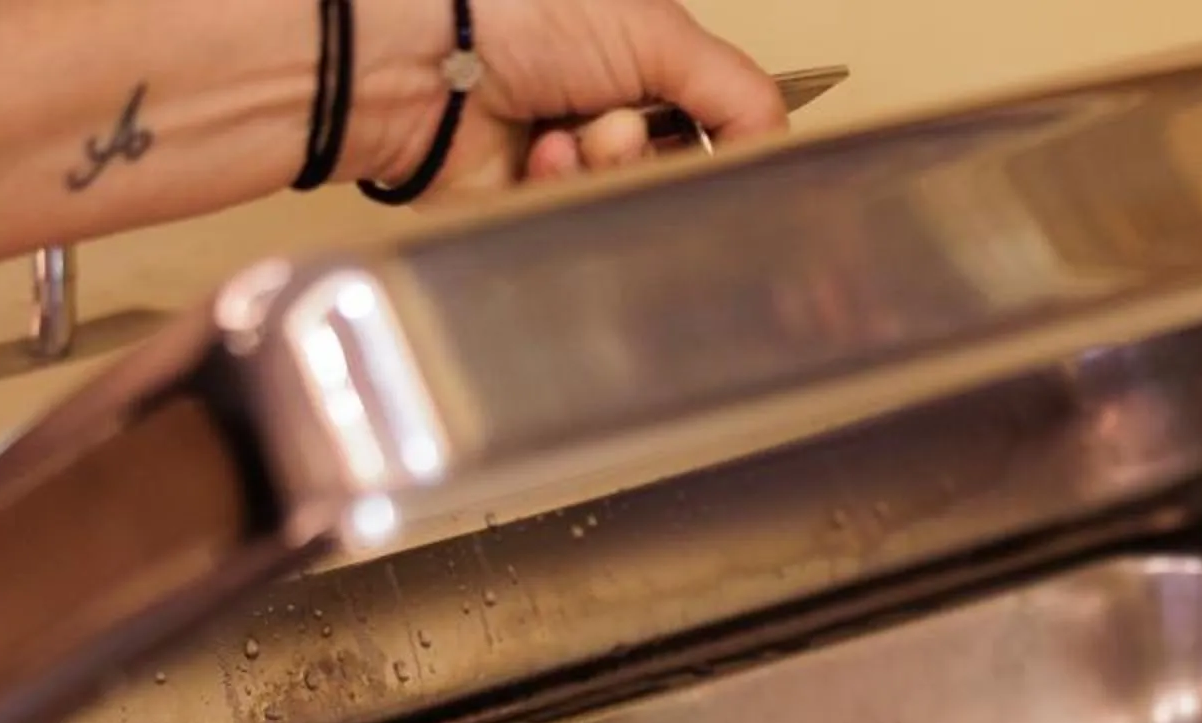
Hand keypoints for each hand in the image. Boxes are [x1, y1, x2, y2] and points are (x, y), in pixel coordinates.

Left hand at [358, 0, 785, 195]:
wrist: (422, 58)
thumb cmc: (519, 11)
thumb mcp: (658, 31)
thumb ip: (739, 91)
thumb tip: (780, 142)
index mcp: (643, 58)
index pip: (718, 120)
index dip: (730, 144)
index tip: (741, 161)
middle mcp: (608, 108)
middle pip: (679, 170)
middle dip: (658, 151)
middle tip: (623, 122)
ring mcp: (570, 160)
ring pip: (633, 202)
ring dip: (608, 165)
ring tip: (573, 132)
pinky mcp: (531, 205)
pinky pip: (580, 222)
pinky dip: (563, 186)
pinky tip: (537, 153)